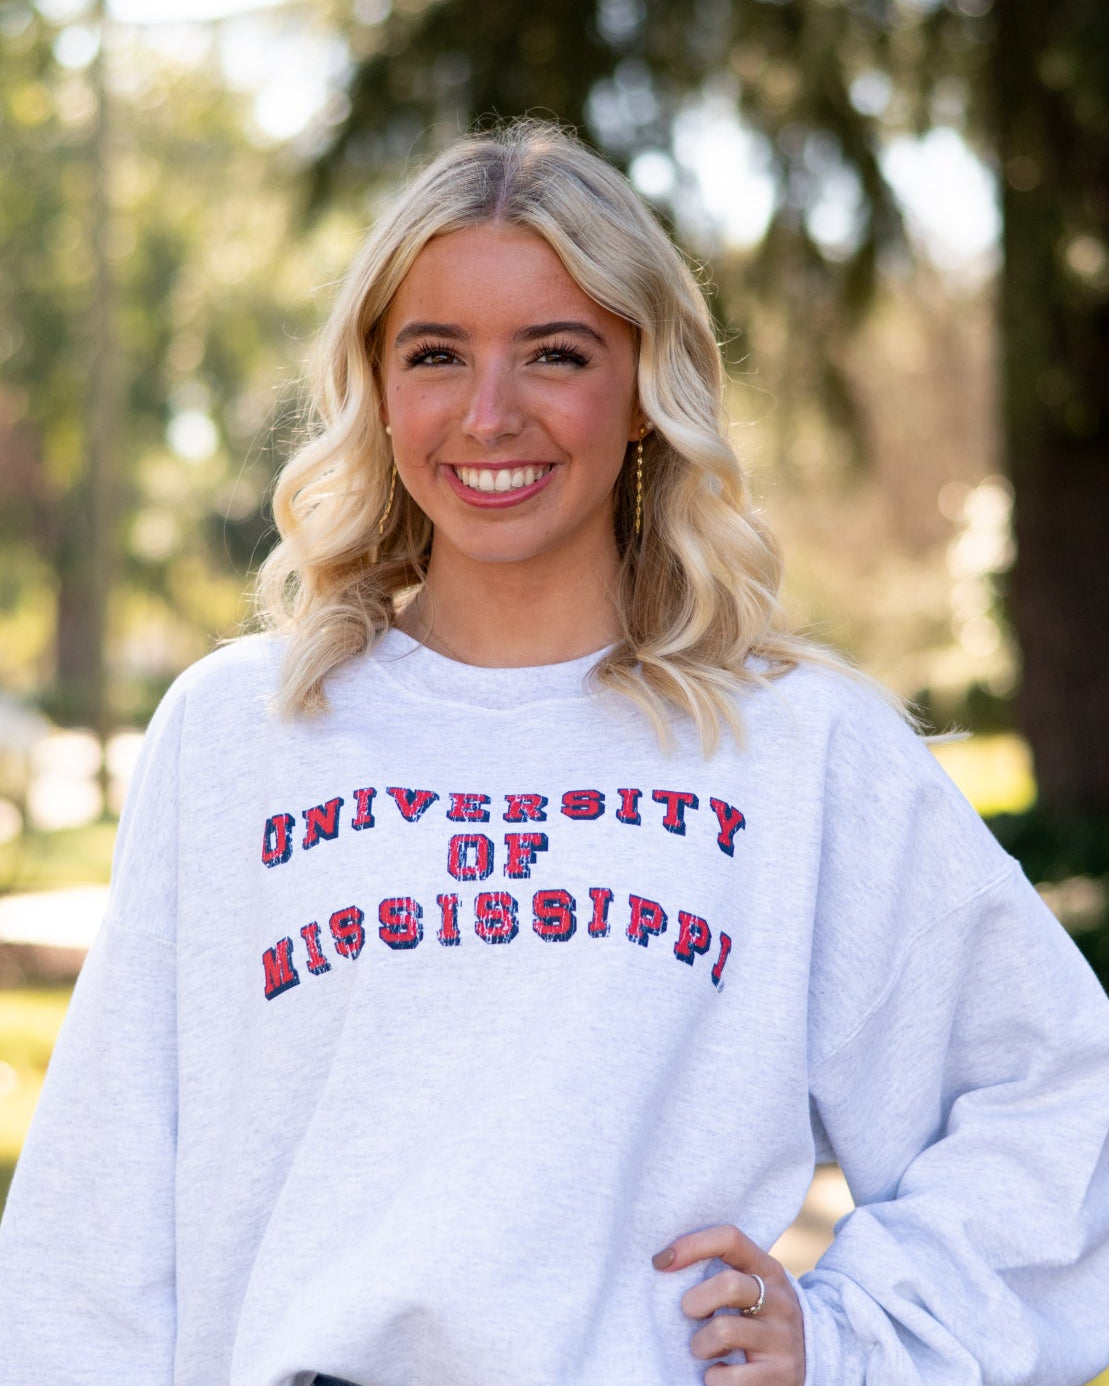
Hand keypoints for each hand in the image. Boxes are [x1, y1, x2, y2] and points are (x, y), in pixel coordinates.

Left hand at [653, 1224, 805, 1384]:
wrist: (812, 1360)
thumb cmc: (760, 1317)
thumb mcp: (752, 1287)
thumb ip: (722, 1272)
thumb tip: (663, 1261)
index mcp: (768, 1269)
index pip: (731, 1239)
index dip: (692, 1245)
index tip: (660, 1261)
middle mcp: (780, 1299)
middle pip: (728, 1284)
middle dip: (695, 1301)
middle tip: (690, 1315)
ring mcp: (783, 1338)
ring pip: (724, 1330)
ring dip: (700, 1344)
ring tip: (704, 1349)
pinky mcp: (782, 1374)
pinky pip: (732, 1378)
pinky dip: (714, 1378)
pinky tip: (718, 1374)